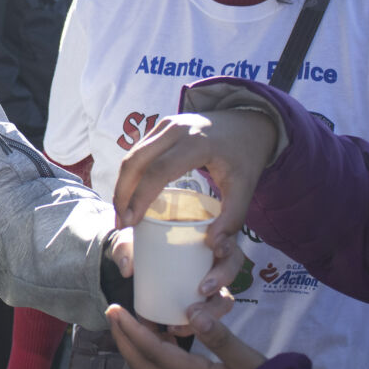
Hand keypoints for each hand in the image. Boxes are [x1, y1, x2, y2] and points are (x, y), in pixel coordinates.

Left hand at [105, 296, 261, 368]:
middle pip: (142, 364)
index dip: (132, 330)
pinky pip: (165, 366)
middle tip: (112, 313)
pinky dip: (154, 348)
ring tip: (130, 319)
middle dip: (123, 338)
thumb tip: (193, 313)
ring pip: (151, 367)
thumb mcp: (248, 362)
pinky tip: (162, 332)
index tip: (115, 310)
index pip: (153, 352)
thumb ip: (221, 338)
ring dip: (135, 344)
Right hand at [111, 109, 276, 291]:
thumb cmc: (245, 157)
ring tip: (122, 214)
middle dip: (122, 194)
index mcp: (197, 143)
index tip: (131, 223)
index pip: (158, 170)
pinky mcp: (161, 126)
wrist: (248, 122)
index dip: (140, 197)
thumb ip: (232, 219)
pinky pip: (138, 151)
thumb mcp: (246, 188)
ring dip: (122, 185)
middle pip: (135, 160)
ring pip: (132, 154)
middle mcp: (176, 129)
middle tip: (121, 223)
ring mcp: (166, 125)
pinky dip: (130, 175)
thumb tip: (211, 246)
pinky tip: (131, 196)